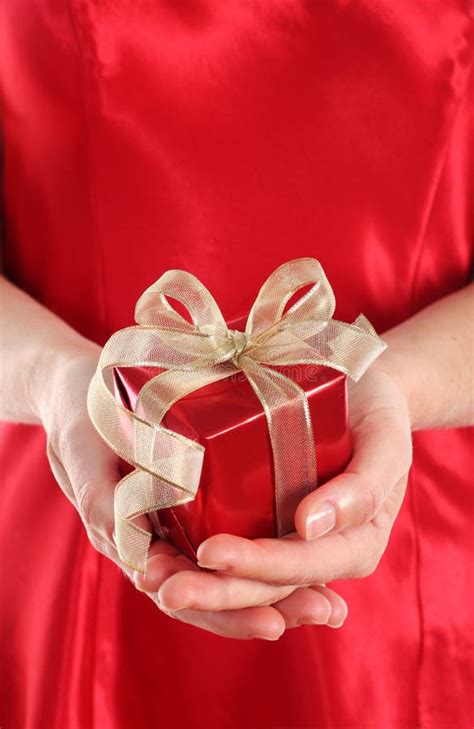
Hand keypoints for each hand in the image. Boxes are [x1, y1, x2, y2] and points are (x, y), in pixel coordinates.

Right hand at [40, 345, 346, 638]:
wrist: (81, 390)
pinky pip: (240, 530)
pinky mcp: (203, 498)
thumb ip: (101, 501)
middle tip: (323, 613)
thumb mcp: (82, 455)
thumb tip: (140, 560)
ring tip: (331, 604)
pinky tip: (315, 552)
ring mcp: (185, 524)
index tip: (271, 622)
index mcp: (131, 545)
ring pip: (234, 569)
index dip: (225, 612)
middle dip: (270, 605)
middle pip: (218, 591)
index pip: (182, 594)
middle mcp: (163, 544)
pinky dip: (274, 549)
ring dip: (281, 588)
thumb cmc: (79, 422)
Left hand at [153, 364, 412, 616]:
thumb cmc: (376, 412)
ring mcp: (285, 538)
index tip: (210, 553)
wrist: (360, 388)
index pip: (301, 567)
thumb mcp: (386, 440)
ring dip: (195, 584)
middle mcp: (316, 552)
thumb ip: (364, 486)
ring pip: (241, 577)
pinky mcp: (260, 519)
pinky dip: (192, 556)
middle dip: (213, 591)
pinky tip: (155, 555)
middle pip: (263, 586)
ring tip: (148, 577)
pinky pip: (229, 544)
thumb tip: (310, 526)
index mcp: (353, 545)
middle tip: (161, 584)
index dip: (257, 565)